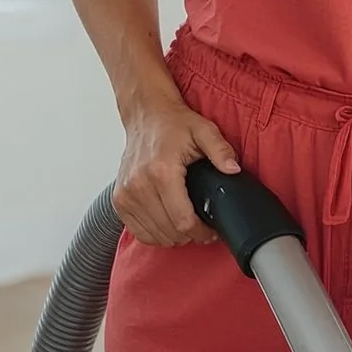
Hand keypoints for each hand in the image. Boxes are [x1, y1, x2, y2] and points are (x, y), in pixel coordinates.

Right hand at [113, 95, 239, 246]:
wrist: (146, 115)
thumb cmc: (173, 124)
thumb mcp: (204, 131)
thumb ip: (220, 150)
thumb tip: (233, 169)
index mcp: (161, 172)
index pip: (183, 221)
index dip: (202, 232)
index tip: (212, 231)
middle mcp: (139, 185)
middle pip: (169, 232)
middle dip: (190, 235)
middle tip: (202, 226)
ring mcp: (126, 194)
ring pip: (153, 236)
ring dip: (172, 236)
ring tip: (186, 224)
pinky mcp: (119, 200)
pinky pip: (138, 231)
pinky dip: (154, 234)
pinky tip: (167, 223)